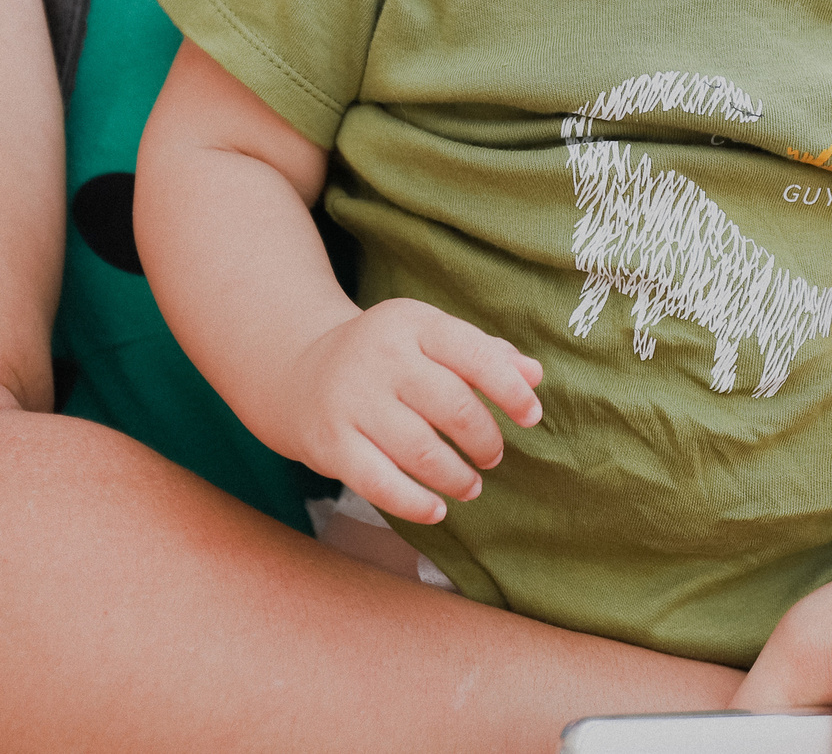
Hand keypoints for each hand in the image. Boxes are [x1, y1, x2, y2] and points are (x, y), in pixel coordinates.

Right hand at [274, 298, 541, 525]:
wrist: (297, 373)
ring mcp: (351, 400)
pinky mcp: (330, 443)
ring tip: (470, 485)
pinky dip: (415, 504)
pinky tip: (436, 509)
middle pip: (452, 406)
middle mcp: (381, 357)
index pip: (474, 354)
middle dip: (484, 439)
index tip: (531, 417)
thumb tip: (534, 375)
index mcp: (412, 322)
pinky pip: (381, 483)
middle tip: (492, 455)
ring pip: (421, 450)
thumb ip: (484, 354)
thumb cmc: (385, 359)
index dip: (510, 390)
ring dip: (457, 477)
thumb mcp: (429, 339)